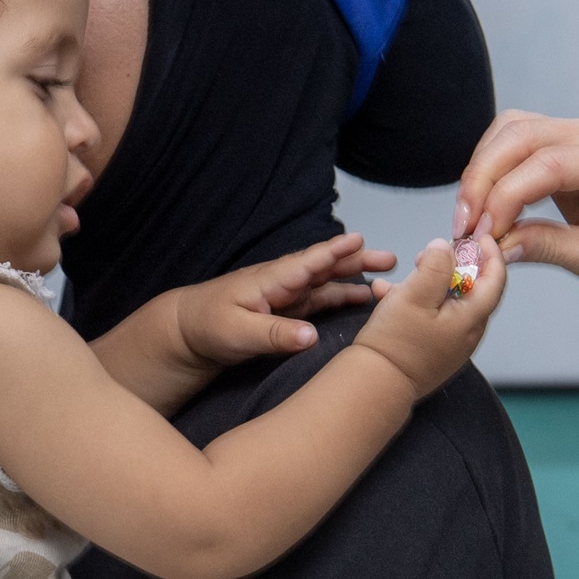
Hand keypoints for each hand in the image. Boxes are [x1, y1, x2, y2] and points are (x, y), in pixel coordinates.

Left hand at [168, 232, 396, 367]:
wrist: (187, 332)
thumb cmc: (208, 326)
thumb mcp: (239, 333)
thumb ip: (275, 334)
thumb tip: (313, 337)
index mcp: (271, 280)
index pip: (308, 262)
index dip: (334, 252)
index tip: (360, 241)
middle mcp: (283, 282)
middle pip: (325, 268)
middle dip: (357, 261)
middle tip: (391, 259)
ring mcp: (287, 296)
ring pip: (327, 283)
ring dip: (354, 279)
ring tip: (386, 280)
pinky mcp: (287, 311)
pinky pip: (320, 300)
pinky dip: (342, 297)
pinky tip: (361, 300)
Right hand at [354, 235, 507, 397]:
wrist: (375, 386)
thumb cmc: (395, 344)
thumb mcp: (414, 294)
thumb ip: (435, 266)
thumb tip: (445, 247)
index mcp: (471, 318)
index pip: (495, 279)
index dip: (490, 253)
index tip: (479, 236)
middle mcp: (467, 333)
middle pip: (470, 289)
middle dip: (449, 267)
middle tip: (427, 256)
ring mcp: (451, 344)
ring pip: (446, 302)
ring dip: (426, 284)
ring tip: (402, 277)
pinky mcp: (434, 351)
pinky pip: (431, 318)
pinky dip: (415, 303)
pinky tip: (388, 296)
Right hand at [453, 112, 578, 316]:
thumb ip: (545, 246)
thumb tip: (493, 245)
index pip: (547, 165)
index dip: (503, 197)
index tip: (480, 234)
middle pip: (522, 135)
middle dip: (482, 180)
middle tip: (463, 227)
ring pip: (512, 131)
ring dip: (482, 171)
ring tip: (470, 218)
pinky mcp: (565, 143)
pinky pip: (517, 141)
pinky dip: (492, 168)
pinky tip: (485, 204)